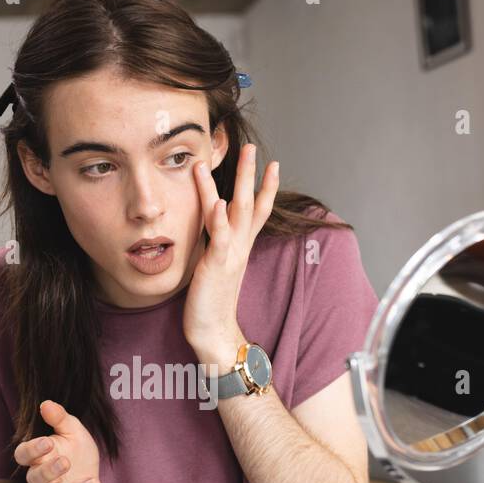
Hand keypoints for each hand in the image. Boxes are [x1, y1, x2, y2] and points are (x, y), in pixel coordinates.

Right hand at [12, 399, 101, 482]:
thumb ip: (60, 418)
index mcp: (39, 457)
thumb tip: (45, 403)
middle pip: (35, 477)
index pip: (24, 454)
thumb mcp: (73, 431)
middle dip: (49, 471)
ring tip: (90, 482)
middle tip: (66, 461)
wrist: (92, 478)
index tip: (48, 442)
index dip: (33, 449)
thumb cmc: (77, 451)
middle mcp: (40, 478)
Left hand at [183, 142, 278, 368]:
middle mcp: (239, 247)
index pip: (257, 213)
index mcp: (240, 248)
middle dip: (253, 175)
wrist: (213, 333)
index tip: (272, 165)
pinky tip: (219, 201)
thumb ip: (217, 246)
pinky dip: (220, 219)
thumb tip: (213, 228)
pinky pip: (220, 238)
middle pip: (251, 204)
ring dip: (241, 183)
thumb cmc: (210, 303)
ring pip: (239, 212)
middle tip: (254, 149)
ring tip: (242, 158)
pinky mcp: (215, 265)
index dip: (265, 188)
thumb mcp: (215, 267)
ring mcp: (229, 255)